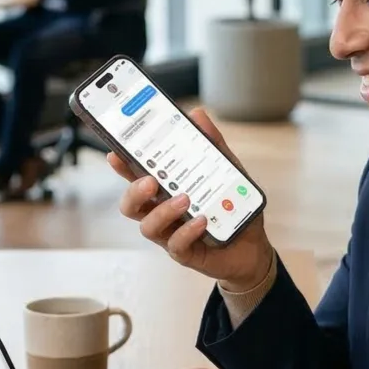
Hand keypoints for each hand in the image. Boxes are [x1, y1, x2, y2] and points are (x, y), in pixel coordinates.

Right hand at [107, 107, 273, 290]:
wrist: (252, 247)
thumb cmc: (232, 208)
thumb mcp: (227, 171)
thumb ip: (212, 145)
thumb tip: (198, 115)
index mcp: (165, 191)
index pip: (137, 177)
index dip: (123, 167)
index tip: (115, 154)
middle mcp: (162, 213)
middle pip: (131, 205)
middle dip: (134, 191)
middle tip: (150, 181)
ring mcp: (171, 234)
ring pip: (148, 227)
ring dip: (163, 212)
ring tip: (184, 199)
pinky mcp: (185, 253)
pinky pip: (176, 245)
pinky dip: (186, 232)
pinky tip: (201, 221)